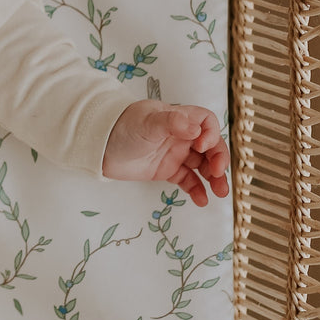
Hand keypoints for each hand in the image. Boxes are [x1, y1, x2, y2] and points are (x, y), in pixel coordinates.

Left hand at [102, 101, 229, 206]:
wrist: (99, 147)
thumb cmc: (122, 127)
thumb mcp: (147, 123)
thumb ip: (172, 123)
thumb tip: (196, 128)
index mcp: (178, 119)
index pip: (206, 122)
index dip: (211, 133)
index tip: (202, 146)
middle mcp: (180, 136)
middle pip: (210, 146)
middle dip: (218, 159)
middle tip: (217, 173)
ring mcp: (175, 154)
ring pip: (202, 166)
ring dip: (214, 178)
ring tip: (220, 192)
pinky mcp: (167, 171)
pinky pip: (189, 181)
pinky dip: (197, 190)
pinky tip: (202, 200)